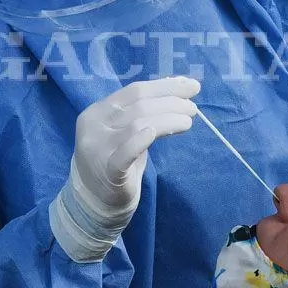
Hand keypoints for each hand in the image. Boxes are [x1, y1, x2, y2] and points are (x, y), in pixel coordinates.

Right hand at [50, 76, 200, 261]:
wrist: (94, 202)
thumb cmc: (114, 161)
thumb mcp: (123, 132)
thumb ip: (142, 112)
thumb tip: (176, 88)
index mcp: (97, 111)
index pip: (134, 90)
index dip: (165, 86)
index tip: (190, 86)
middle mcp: (94, 125)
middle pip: (139, 104)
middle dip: (171, 101)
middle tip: (193, 107)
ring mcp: (98, 147)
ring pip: (137, 123)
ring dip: (168, 118)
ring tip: (188, 120)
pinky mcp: (108, 169)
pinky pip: (127, 151)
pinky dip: (142, 139)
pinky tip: (156, 132)